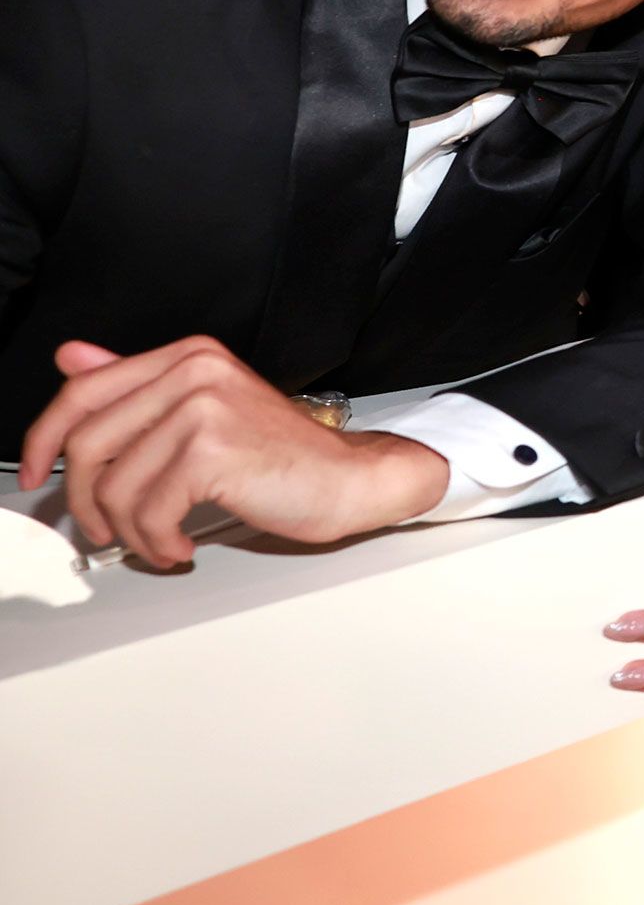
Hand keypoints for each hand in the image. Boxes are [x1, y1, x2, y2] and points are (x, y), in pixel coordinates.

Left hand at [15, 337, 449, 565]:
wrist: (348, 478)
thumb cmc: (281, 456)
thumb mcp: (203, 411)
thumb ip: (137, 385)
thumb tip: (73, 358)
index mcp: (188, 357)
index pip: (83, 392)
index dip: (43, 440)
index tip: (35, 475)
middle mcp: (194, 372)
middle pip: (88, 444)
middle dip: (87, 502)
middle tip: (106, 529)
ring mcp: (204, 409)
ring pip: (115, 487)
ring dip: (128, 533)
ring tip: (156, 542)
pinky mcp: (214, 452)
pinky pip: (148, 512)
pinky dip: (156, 543)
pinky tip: (179, 547)